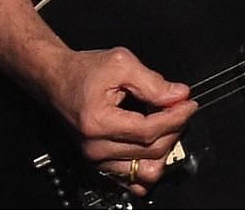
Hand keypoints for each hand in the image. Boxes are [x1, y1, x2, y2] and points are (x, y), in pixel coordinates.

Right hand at [43, 46, 196, 197]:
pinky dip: (148, 166)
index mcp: (98, 122)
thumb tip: (178, 95)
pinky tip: (154, 145)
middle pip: (151, 151)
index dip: (176, 117)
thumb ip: (152, 81)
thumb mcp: (119, 63)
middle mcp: (96, 147)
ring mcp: (96, 160)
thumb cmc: (82, 71)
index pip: (149, 130)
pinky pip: (131, 180)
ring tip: (167, 126)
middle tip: (180, 108)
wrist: (55, 80)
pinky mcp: (99, 164)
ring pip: (144, 171)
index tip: (189, 103)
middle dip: (174, 129)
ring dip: (164, 149)